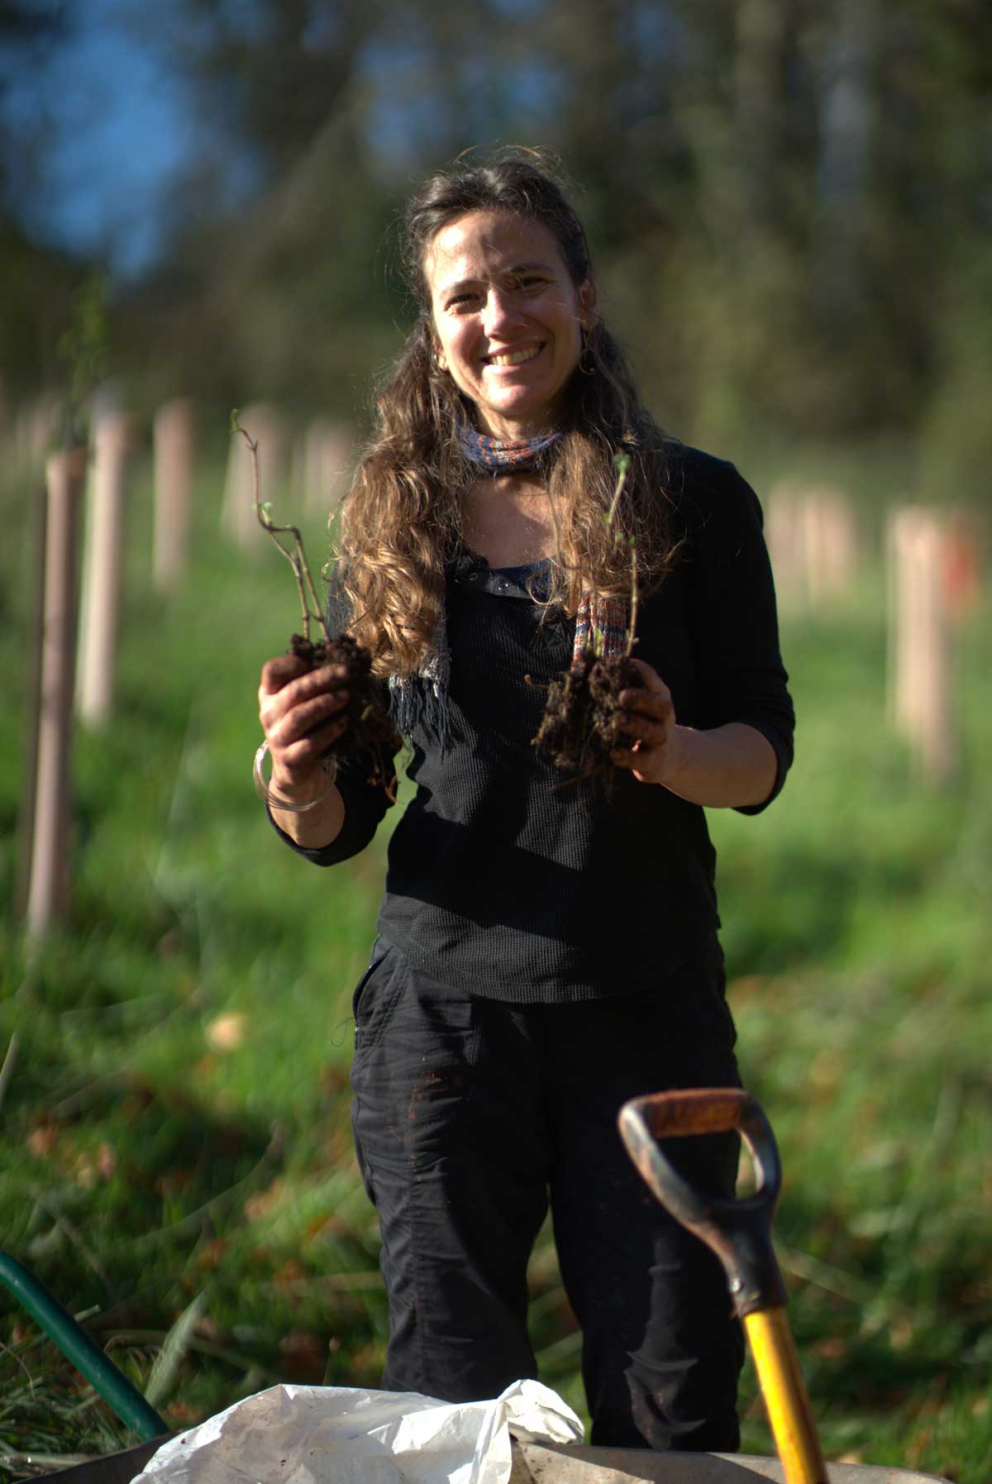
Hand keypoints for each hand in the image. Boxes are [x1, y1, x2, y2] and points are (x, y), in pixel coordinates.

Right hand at [257, 655, 349, 801]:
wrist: (294, 766)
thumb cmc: (303, 725)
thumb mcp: (300, 702)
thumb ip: (311, 683)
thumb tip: (340, 663)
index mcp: (269, 694)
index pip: (271, 671)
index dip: (291, 663)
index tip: (314, 660)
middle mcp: (269, 714)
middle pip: (293, 692)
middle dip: (321, 680)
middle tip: (346, 673)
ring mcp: (277, 737)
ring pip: (300, 716)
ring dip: (325, 703)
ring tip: (346, 696)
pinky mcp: (289, 758)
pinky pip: (310, 743)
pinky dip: (329, 731)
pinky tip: (345, 722)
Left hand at [610, 658, 679, 786]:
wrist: (668, 758)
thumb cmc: (643, 722)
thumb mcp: (637, 704)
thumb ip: (617, 687)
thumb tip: (581, 665)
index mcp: (659, 697)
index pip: (653, 681)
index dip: (641, 672)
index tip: (624, 665)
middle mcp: (664, 717)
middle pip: (659, 706)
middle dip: (641, 699)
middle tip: (622, 696)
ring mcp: (661, 740)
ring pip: (653, 732)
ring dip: (635, 725)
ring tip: (618, 720)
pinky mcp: (654, 762)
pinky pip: (642, 759)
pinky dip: (628, 756)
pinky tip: (613, 752)